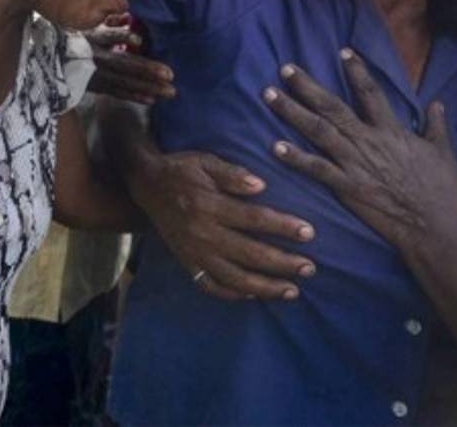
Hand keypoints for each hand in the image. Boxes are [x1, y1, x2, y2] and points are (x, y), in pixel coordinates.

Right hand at [85, 17, 174, 103]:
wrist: (57, 62)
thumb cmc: (78, 39)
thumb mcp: (91, 26)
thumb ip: (112, 21)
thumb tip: (130, 16)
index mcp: (96, 38)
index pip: (110, 36)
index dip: (123, 37)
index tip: (139, 41)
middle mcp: (97, 57)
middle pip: (123, 64)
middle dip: (147, 69)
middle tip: (169, 74)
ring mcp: (97, 74)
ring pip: (124, 82)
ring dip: (148, 87)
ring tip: (169, 91)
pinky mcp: (97, 87)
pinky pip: (118, 93)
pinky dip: (135, 96)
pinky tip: (152, 99)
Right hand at [132, 150, 315, 300]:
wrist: (146, 184)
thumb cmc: (182, 170)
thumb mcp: (205, 161)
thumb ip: (232, 174)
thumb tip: (260, 186)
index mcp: (210, 206)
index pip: (254, 220)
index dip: (283, 227)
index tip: (309, 233)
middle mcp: (203, 234)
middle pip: (250, 254)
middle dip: (283, 263)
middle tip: (310, 268)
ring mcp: (194, 253)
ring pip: (234, 278)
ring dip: (265, 287)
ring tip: (292, 291)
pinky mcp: (187, 263)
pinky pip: (211, 286)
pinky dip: (234, 294)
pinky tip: (255, 296)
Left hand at [262, 49, 456, 247]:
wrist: (438, 225)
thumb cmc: (445, 190)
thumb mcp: (443, 151)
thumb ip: (437, 125)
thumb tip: (437, 104)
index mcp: (392, 130)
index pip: (371, 92)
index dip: (356, 70)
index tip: (342, 51)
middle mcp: (369, 141)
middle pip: (332, 107)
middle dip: (307, 86)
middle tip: (285, 68)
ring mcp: (356, 164)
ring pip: (318, 131)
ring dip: (292, 112)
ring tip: (269, 95)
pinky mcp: (348, 188)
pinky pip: (317, 169)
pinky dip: (296, 158)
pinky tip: (275, 146)